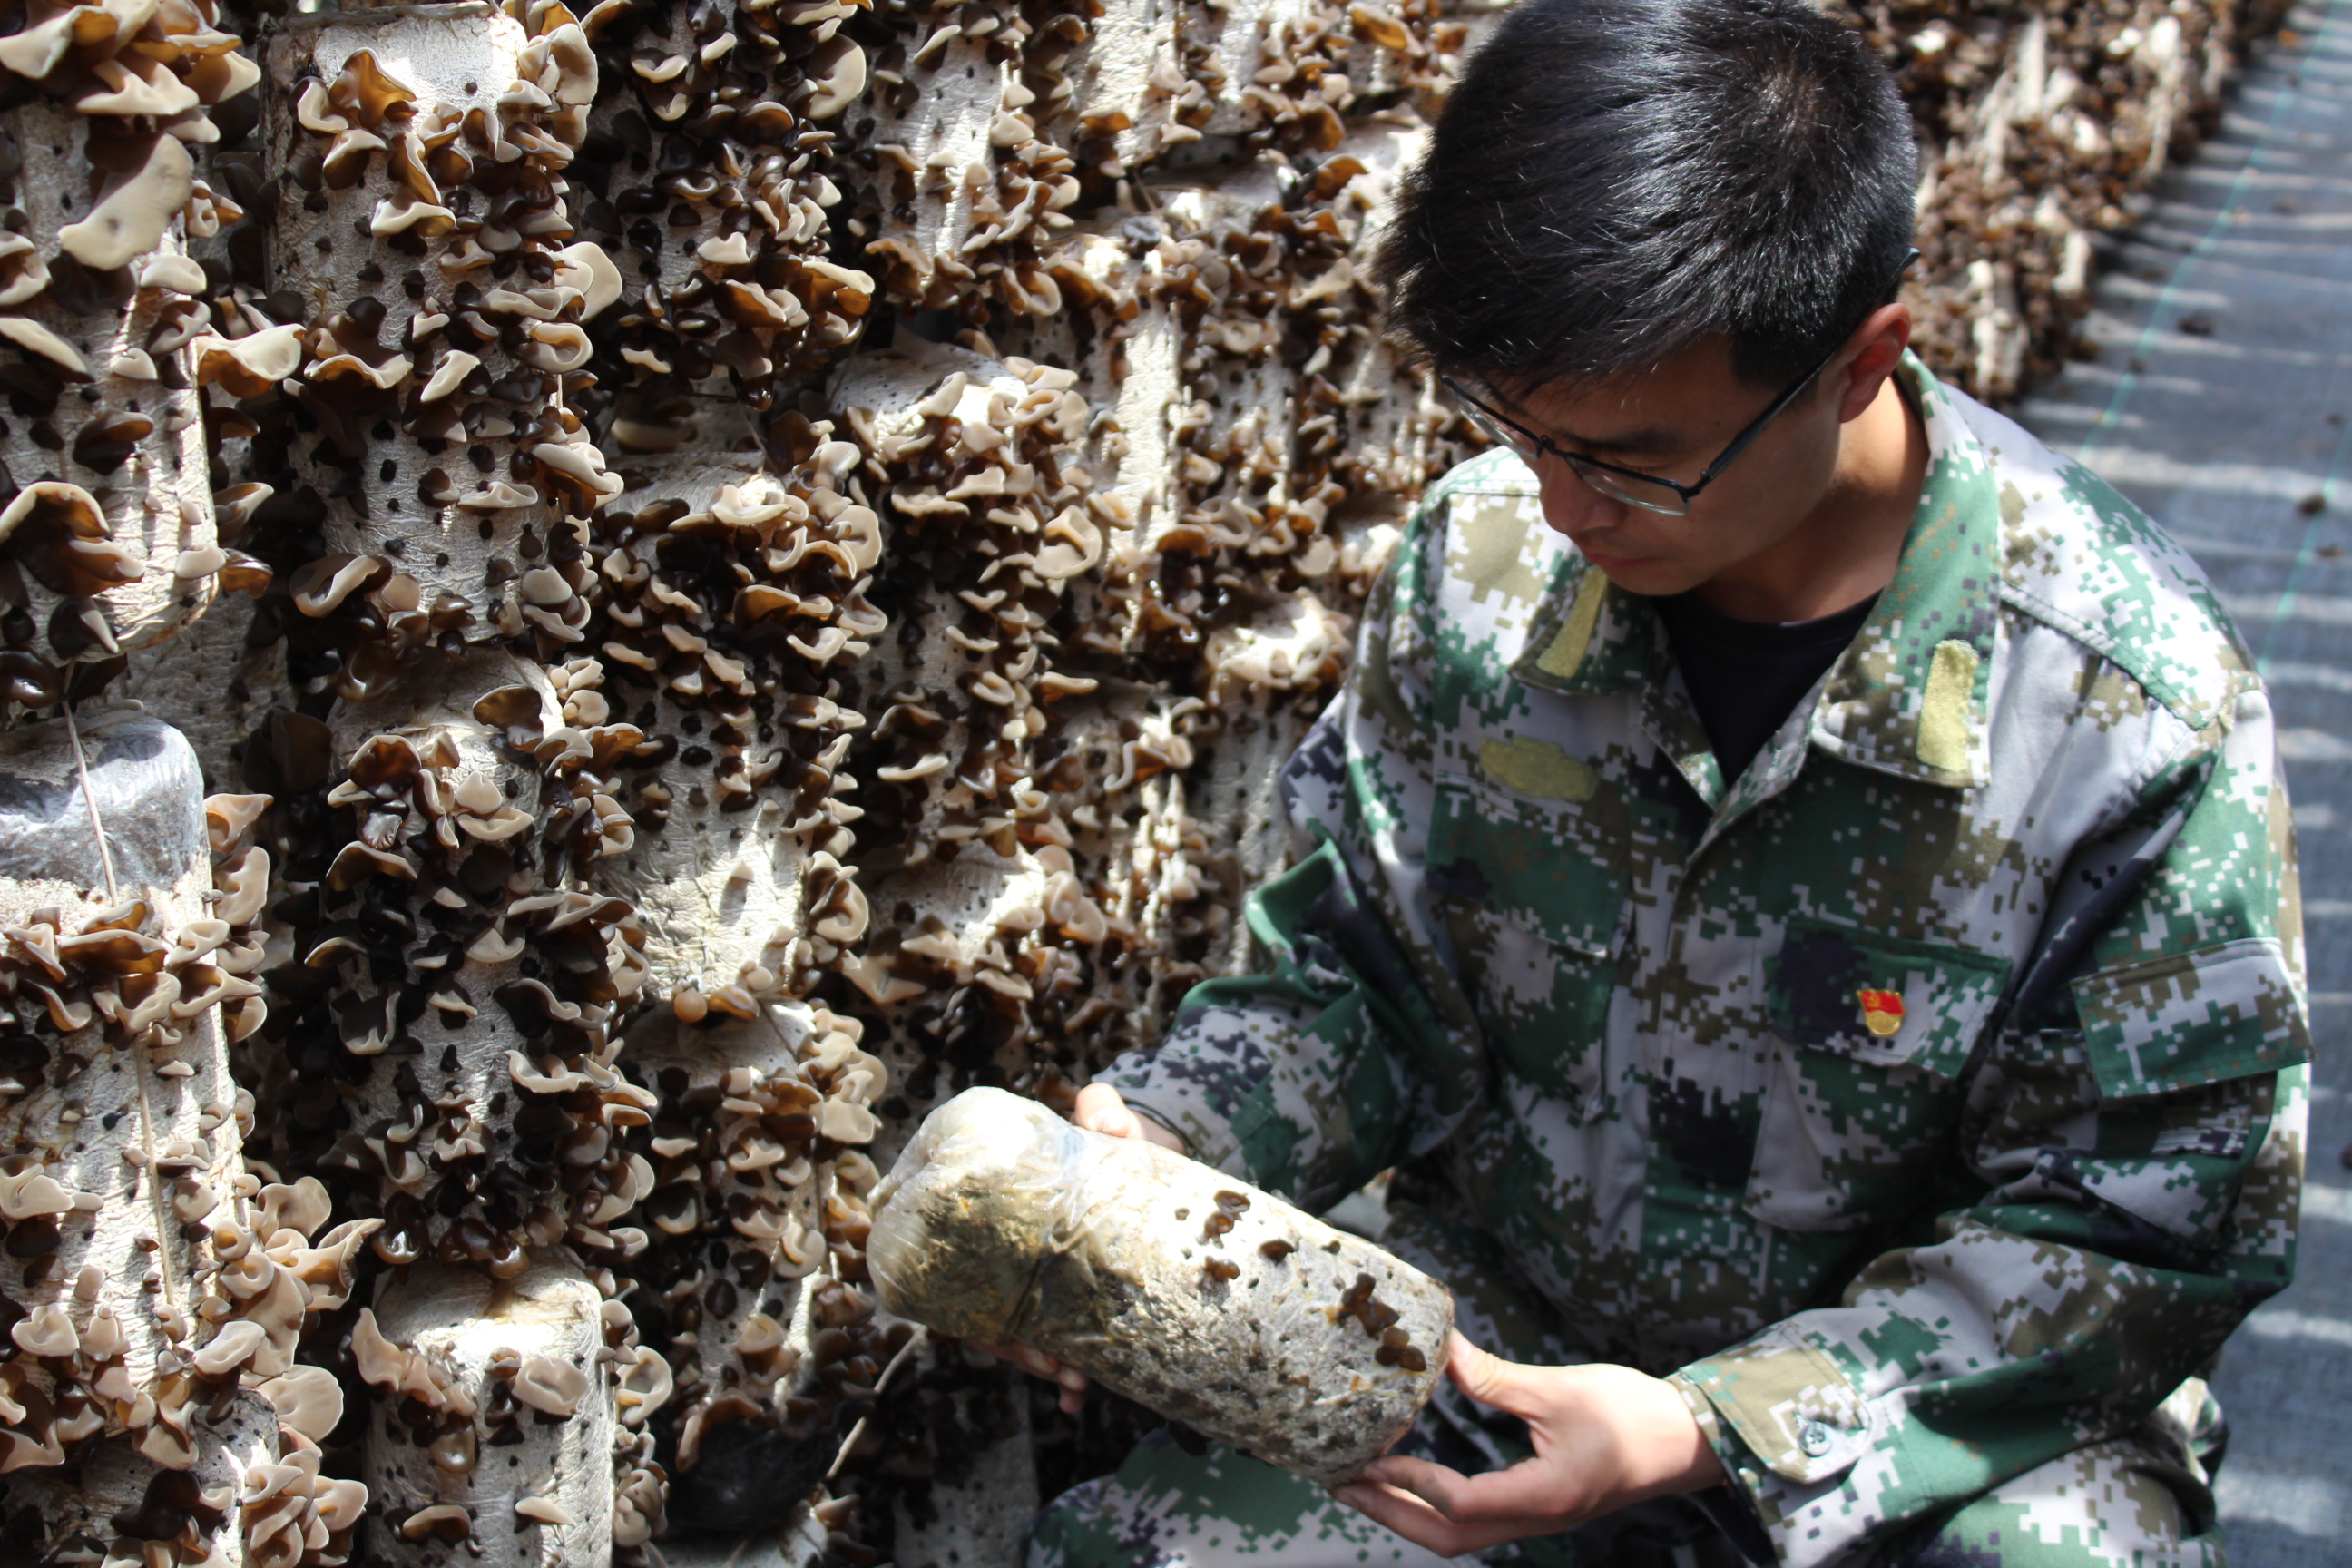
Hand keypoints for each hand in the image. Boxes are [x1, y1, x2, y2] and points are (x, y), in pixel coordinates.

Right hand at [973, 1083, 1184, 1411]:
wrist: (1145, 1162)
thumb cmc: (1109, 1147)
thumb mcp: (1108, 1131)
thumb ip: (1105, 1117)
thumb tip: (1103, 1112)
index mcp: (1000, 1216)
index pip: (966, 1263)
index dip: (974, 1305)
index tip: (1004, 1332)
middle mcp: (1010, 1256)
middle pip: (991, 1311)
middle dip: (1016, 1346)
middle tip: (1047, 1363)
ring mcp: (1038, 1283)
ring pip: (1024, 1334)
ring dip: (1042, 1364)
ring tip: (1073, 1381)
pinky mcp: (1071, 1303)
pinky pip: (1061, 1344)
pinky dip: (1068, 1376)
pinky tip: (1076, 1397)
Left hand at [1332, 1333, 1725, 1555]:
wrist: (1688, 1443)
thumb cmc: (1633, 1414)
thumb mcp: (1559, 1389)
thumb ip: (1495, 1377)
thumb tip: (1441, 1349)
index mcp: (1542, 1495)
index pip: (1461, 1504)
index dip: (1412, 1482)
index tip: (1372, 1455)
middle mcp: (1534, 1519)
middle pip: (1447, 1539)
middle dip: (1389, 1514)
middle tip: (1341, 1482)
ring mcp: (1536, 1520)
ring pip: (1459, 1537)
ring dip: (1405, 1514)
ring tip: (1362, 1483)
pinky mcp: (1538, 1508)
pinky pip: (1475, 1521)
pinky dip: (1433, 1506)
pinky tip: (1411, 1479)